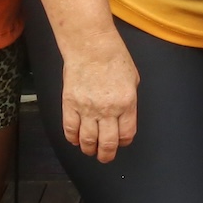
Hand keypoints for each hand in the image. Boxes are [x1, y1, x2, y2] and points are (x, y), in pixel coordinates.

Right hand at [61, 30, 139, 162]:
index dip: (123, 142)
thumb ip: (129, 101)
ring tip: (90, 150)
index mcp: (126, 103)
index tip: (121, 142)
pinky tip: (75, 139)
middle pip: (107, 143)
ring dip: (89, 149)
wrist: (91, 46)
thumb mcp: (132, 80)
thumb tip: (124, 116)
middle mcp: (108, 110)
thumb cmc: (114, 58)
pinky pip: (70, 129)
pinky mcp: (70, 104)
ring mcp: (87, 108)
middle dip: (106, 155)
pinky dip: (72, 138)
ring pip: (87, 140)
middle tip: (105, 156)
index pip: (126, 134)